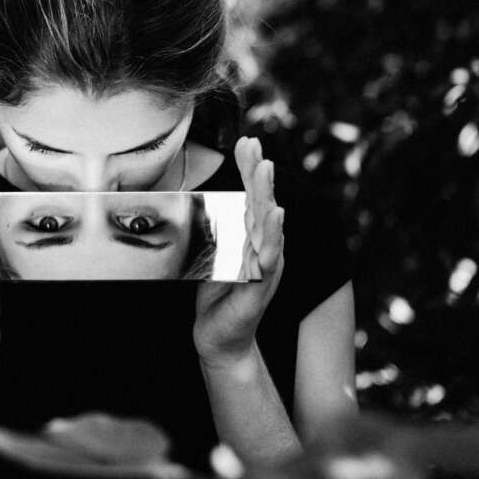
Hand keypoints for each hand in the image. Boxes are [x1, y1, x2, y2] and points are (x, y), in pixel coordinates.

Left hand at [194, 136, 284, 369]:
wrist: (219, 337)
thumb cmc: (217, 295)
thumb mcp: (212, 254)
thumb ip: (214, 228)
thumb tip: (202, 198)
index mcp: (253, 237)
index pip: (252, 196)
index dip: (250, 169)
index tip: (246, 141)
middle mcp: (264, 247)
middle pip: (263, 202)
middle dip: (258, 172)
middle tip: (254, 145)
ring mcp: (266, 264)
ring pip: (269, 224)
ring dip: (267, 194)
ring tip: (266, 169)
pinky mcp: (262, 284)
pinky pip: (270, 256)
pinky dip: (274, 234)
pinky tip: (276, 215)